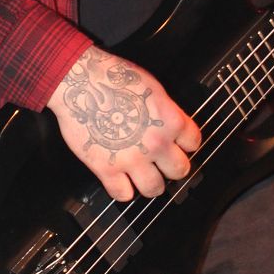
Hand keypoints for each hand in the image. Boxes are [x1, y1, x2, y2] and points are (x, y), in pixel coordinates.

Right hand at [46, 45, 200, 200]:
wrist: (80, 81)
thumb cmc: (112, 78)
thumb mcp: (153, 88)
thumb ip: (166, 112)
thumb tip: (171, 126)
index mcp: (170, 120)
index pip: (193, 143)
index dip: (185, 144)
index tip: (179, 145)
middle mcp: (155, 143)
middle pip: (179, 170)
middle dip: (171, 167)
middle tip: (162, 163)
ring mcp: (132, 158)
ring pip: (154, 189)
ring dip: (150, 184)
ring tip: (144, 176)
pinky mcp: (107, 168)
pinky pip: (123, 194)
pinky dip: (122, 190)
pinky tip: (120, 180)